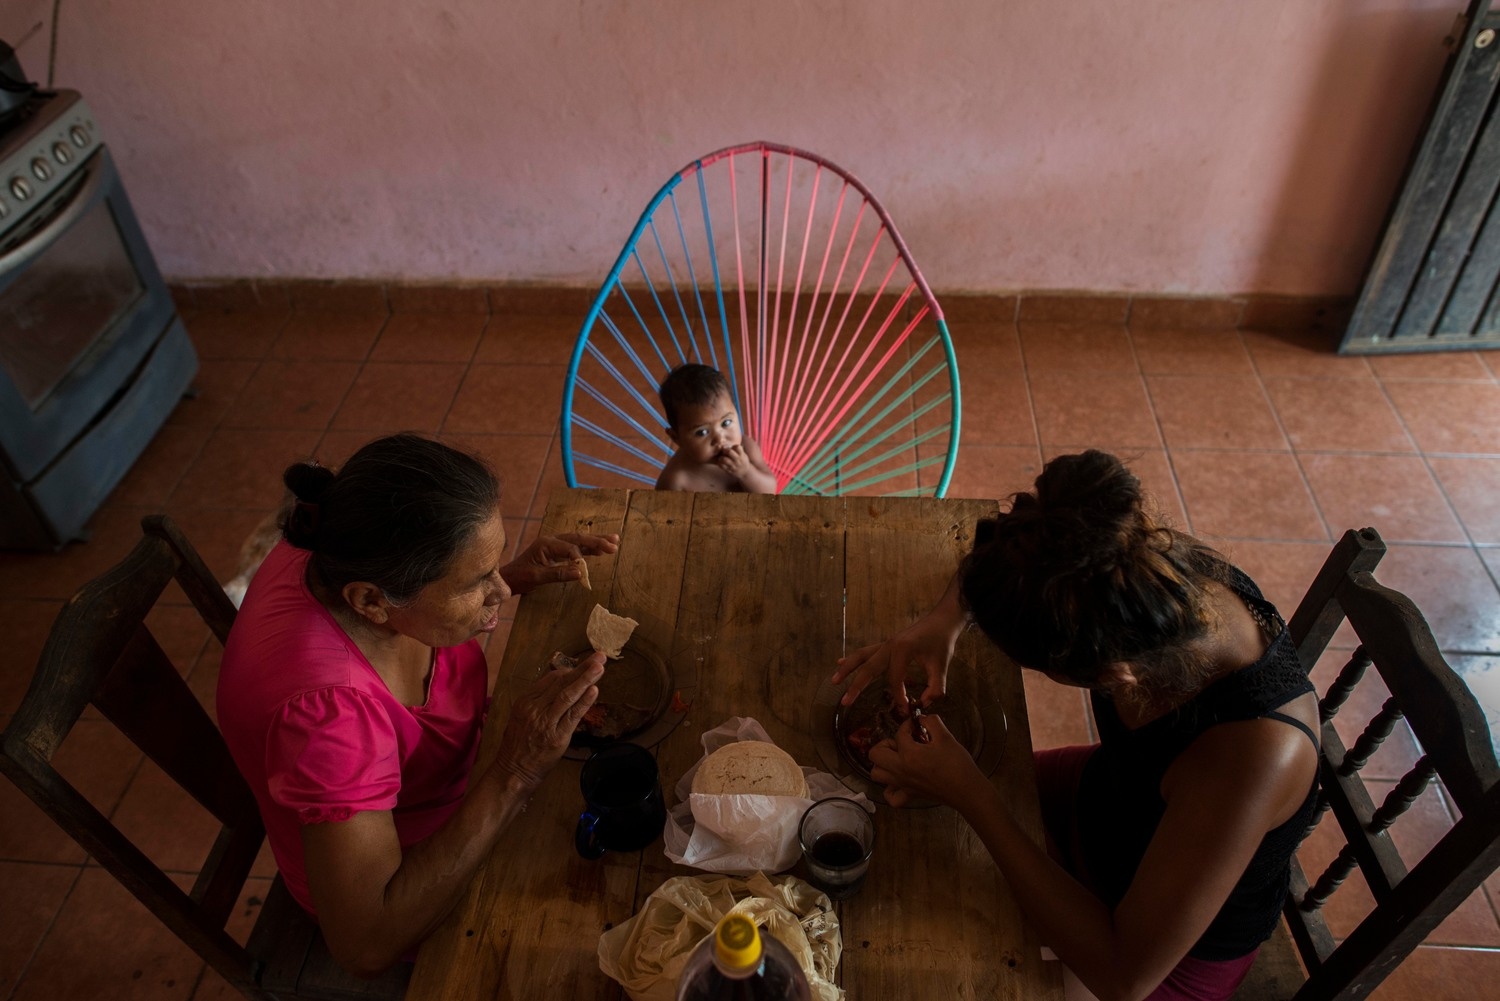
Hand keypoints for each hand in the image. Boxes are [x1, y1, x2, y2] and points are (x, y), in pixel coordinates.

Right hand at [489, 651, 604, 789]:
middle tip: (599, 657)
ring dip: (586, 679)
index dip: (570, 670)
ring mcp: (546, 722)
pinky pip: (573, 716)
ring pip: (568, 695)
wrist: (513, 771)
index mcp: (525, 701)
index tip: (584, 664)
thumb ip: (538, 701)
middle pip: (562, 683)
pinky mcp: (557, 737)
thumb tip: (558, 684)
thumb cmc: (518, 745)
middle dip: (582, 668)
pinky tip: (594, 690)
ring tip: (600, 667)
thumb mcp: (522, 717)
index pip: (551, 679)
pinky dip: (584, 702)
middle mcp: (535, 708)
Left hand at [501, 532, 619, 593]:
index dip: (579, 558)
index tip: (584, 571)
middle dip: (597, 541)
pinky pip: (576, 548)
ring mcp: (555, 545)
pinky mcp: (557, 552)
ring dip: (596, 542)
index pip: (569, 547)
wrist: (508, 578)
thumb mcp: (537, 577)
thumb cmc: (520, 577)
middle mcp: (552, 541)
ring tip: (614, 541)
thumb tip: (580, 573)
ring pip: (579, 541)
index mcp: (546, 543)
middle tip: (613, 544)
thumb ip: (558, 574)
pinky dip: (589, 549)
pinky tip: (600, 550)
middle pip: (578, 538)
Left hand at [714, 443, 755, 479]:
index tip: (731, 447)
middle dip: (725, 450)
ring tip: (721, 457)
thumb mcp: (744, 455)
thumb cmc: (743, 461)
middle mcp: (738, 460)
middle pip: (729, 451)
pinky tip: (720, 463)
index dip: (733, 446)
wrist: (746, 473)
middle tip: (723, 450)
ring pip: (724, 459)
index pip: (737, 447)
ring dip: (721, 457)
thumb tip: (736, 440)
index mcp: (742, 455)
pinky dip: (720, 464)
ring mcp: (733, 466)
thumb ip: (739, 449)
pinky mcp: (729, 471)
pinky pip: (722, 466)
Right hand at [832, 613, 958, 710]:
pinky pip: (866, 652)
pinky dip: (853, 659)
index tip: (905, 709)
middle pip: (869, 668)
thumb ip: (936, 687)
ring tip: (834, 681)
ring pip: (862, 656)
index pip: (895, 679)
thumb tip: (924, 704)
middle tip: (845, 702)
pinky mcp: (886, 644)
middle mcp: (889, 645)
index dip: (899, 696)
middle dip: (856, 686)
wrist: (942, 619)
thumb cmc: (942, 641)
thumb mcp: (942, 665)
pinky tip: (840, 662)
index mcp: (902, 650)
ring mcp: (886, 643)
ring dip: (848, 669)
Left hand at [867, 714, 981, 808]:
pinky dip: (890, 788)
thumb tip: (923, 718)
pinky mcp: (910, 795)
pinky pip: (890, 796)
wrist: (967, 790)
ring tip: (898, 758)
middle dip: (886, 743)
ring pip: (877, 774)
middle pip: (876, 754)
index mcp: (909, 754)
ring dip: (883, 763)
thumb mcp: (946, 737)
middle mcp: (901, 770)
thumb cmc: (958, 765)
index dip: (908, 725)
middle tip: (902, 741)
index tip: (916, 724)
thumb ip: (932, 722)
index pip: (899, 733)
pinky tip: (899, 780)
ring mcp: (903, 784)